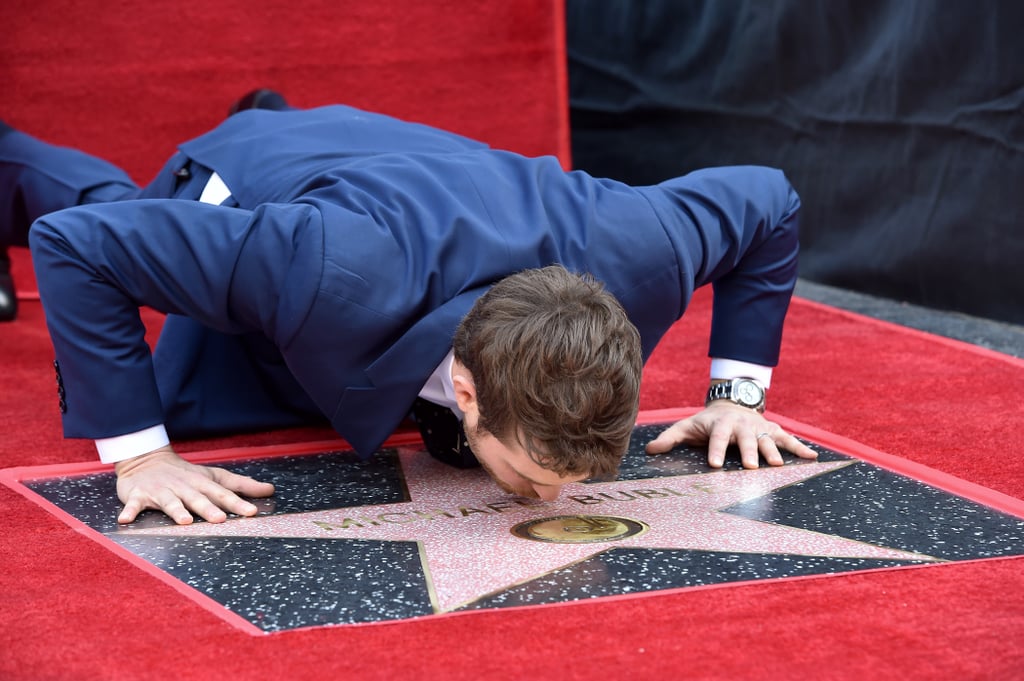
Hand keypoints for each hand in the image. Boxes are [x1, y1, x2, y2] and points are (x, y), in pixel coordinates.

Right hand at [114, 445, 274, 524]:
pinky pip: (134, 504)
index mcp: (203, 484)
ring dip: (176, 511)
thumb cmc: (187, 474)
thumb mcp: (215, 477)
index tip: (252, 512)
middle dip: (209, 509)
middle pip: (198, 499)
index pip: (223, 494)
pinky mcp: (139, 495)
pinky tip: (126, 520)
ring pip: (170, 502)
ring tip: (183, 521)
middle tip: (220, 520)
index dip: (237, 503)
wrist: (147, 459)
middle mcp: (184, 487)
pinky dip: (130, 511)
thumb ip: (242, 486)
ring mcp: (161, 491)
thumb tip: (271, 490)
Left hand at [645, 402, 817, 468]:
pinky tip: (812, 458)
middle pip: (746, 439)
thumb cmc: (707, 422)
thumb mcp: (687, 426)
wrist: (731, 403)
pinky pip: (788, 439)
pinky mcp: (773, 430)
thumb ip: (669, 438)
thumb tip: (648, 451)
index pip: (717, 437)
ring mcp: (759, 427)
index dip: (715, 449)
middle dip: (749, 451)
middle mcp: (742, 425)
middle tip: (751, 466)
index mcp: (720, 424)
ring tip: (779, 466)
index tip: (714, 464)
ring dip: (774, 452)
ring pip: (768, 439)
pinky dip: (800, 448)